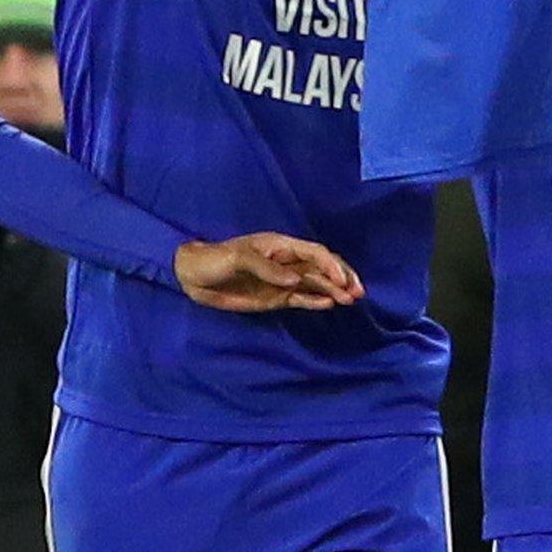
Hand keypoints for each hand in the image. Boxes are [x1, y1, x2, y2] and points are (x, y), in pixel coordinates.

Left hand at [174, 233, 365, 312]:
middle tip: (357, 292)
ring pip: (315, 284)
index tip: (341, 280)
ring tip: (350, 300)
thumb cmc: (215, 260)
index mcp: (280, 246)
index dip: (331, 264)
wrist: (193, 277)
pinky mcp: (275, 298)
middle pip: (321, 267)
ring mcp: (282, 280)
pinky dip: (316, 301)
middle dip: (341, 277)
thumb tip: (295, 280)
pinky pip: (301, 298)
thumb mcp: (238, 259)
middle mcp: (286, 262)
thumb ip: (266, 269)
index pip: (314, 253)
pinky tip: (329, 304)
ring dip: (333, 290)